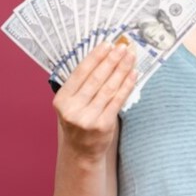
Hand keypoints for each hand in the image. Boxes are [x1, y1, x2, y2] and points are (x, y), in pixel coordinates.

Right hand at [52, 42, 136, 161]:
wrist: (81, 152)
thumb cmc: (79, 122)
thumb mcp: (72, 103)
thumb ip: (82, 84)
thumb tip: (104, 56)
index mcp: (61, 100)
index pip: (80, 73)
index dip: (95, 57)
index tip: (107, 44)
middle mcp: (72, 109)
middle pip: (96, 79)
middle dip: (111, 60)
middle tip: (123, 47)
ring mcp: (87, 118)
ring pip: (108, 88)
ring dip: (122, 70)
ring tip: (131, 57)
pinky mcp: (103, 125)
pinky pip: (118, 100)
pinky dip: (126, 85)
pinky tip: (133, 74)